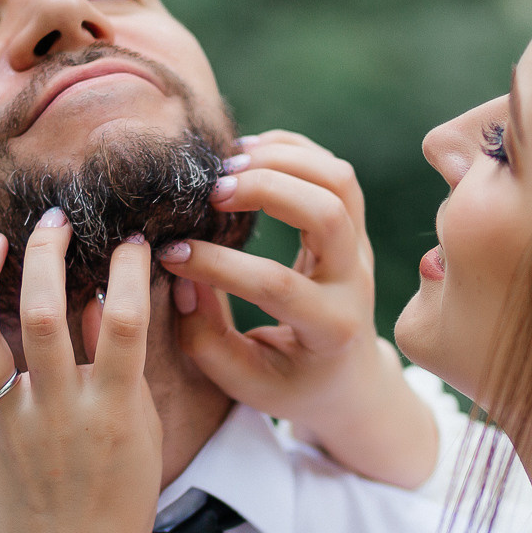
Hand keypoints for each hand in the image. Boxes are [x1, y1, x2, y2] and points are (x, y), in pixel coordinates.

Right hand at [158, 131, 438, 488]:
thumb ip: (203, 337)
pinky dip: (291, 150)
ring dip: (281, 160)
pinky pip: (334, 171)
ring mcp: (360, 249)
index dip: (218, 265)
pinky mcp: (354, 227)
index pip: (277, 285)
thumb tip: (178, 275)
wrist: (346, 378)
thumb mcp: (242, 380)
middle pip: (327, 212)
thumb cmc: (286, 382)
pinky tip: (246, 155)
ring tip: (226, 168)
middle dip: (266, 190)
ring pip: (339, 180)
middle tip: (211, 192)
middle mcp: (354, 282)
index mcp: (329, 329)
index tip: (171, 254)